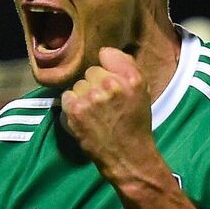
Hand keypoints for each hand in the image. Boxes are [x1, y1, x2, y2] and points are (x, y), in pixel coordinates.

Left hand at [60, 47, 154, 177]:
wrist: (127, 155)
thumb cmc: (135, 124)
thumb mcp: (142, 92)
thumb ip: (127, 68)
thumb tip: (104, 52)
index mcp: (131, 79)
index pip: (107, 54)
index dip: (107, 67)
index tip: (109, 79)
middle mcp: (111, 85)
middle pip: (91, 71)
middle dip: (95, 84)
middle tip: (103, 102)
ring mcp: (91, 97)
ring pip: (78, 85)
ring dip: (83, 95)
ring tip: (95, 112)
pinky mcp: (75, 110)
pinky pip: (67, 96)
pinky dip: (72, 105)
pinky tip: (83, 117)